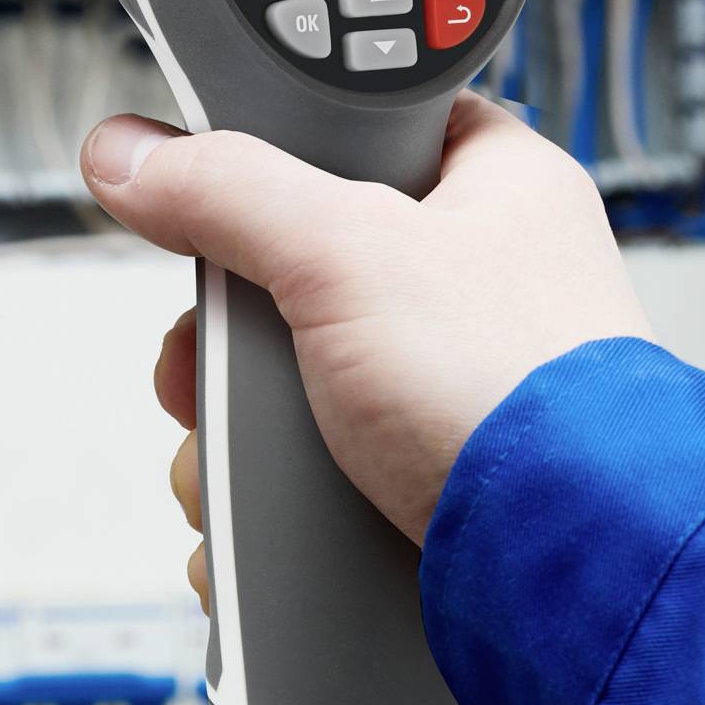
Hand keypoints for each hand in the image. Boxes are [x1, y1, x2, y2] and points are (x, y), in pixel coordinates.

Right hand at [80, 92, 653, 606]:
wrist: (570, 570)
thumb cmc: (516, 394)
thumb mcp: (346, 253)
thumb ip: (229, 190)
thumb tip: (134, 154)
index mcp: (497, 191)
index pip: (371, 134)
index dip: (282, 161)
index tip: (216, 197)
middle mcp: (484, 287)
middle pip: (305, 276)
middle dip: (231, 337)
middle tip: (207, 361)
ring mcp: (457, 391)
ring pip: (301, 384)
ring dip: (238, 431)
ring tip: (228, 464)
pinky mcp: (432, 481)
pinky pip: (321, 472)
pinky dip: (272, 502)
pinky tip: (252, 522)